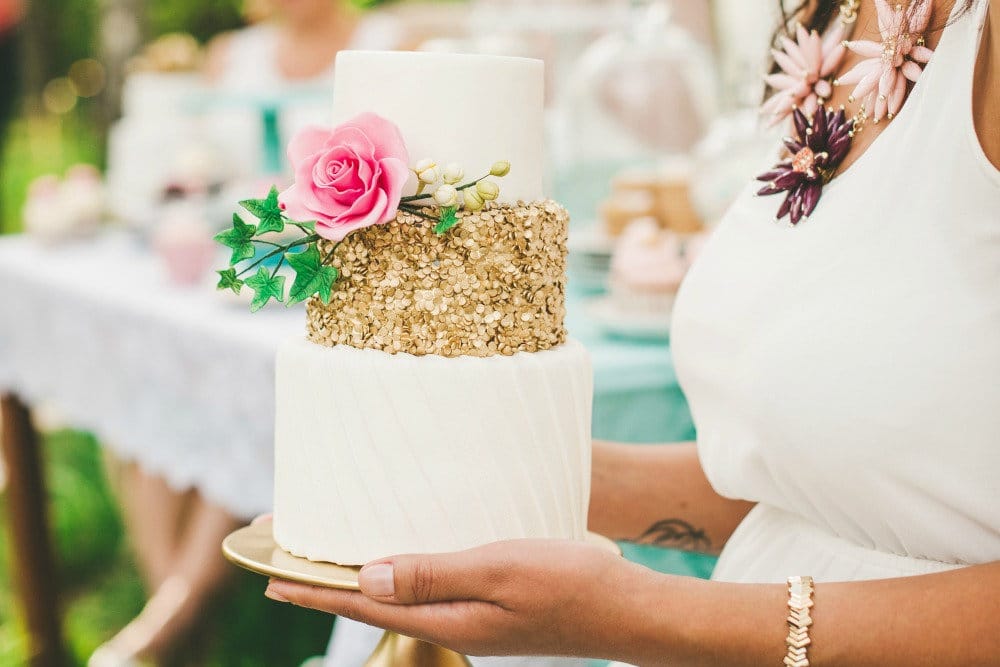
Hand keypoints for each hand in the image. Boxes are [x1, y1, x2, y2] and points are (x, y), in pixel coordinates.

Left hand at [264, 538, 658, 659]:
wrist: (629, 611)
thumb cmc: (571, 585)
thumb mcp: (499, 570)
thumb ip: (432, 573)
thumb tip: (364, 576)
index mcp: (446, 620)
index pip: (364, 604)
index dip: (316, 590)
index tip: (271, 578)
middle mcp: (451, 624)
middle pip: (374, 603)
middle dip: (328, 582)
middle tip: (287, 561)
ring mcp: (471, 620)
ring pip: (399, 597)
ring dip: (360, 577)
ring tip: (331, 558)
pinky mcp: (490, 609)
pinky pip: (429, 590)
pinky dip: (399, 573)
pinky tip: (401, 559)